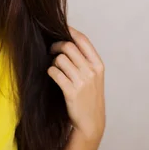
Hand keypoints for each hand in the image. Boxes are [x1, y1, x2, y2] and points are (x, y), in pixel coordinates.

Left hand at [48, 27, 105, 143]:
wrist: (91, 121)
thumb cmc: (89, 96)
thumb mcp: (94, 76)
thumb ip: (84, 60)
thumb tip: (67, 40)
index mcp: (98, 65)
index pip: (83, 40)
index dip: (70, 31)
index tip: (60, 27)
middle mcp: (91, 71)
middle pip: (68, 46)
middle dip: (56, 46)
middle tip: (52, 50)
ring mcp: (82, 81)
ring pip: (60, 59)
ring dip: (53, 61)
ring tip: (55, 66)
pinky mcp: (71, 91)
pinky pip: (54, 72)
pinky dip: (50, 71)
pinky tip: (53, 75)